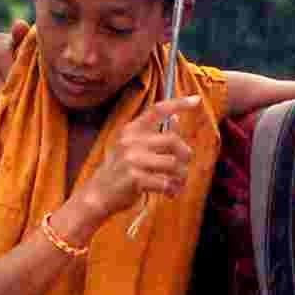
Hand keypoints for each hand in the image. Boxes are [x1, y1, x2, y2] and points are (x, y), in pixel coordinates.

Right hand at [67, 95, 201, 231]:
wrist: (99, 194)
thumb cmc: (120, 171)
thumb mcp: (133, 148)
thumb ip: (154, 134)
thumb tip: (176, 118)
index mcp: (132, 130)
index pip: (157, 110)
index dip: (178, 103)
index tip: (196, 100)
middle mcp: (131, 141)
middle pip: (173, 140)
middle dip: (185, 155)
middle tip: (184, 168)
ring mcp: (132, 159)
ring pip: (173, 163)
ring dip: (181, 176)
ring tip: (177, 184)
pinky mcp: (135, 178)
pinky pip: (166, 182)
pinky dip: (172, 189)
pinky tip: (169, 193)